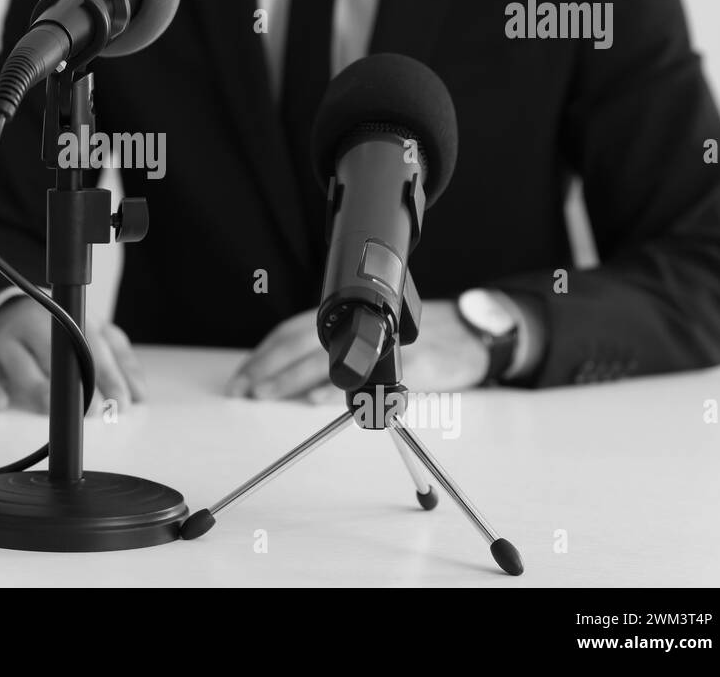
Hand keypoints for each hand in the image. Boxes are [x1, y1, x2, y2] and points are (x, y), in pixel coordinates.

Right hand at [0, 297, 146, 412]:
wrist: (11, 310)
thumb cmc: (60, 329)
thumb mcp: (96, 335)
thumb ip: (120, 361)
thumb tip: (139, 393)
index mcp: (70, 319)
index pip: (93, 347)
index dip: (109, 376)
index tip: (122, 401)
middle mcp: (38, 326)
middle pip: (56, 352)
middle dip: (76, 383)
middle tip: (94, 410)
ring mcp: (11, 342)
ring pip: (21, 363)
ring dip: (37, 387)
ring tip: (51, 408)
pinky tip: (0, 403)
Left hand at [227, 301, 488, 401]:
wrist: (477, 332)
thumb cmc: (425, 336)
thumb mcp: (375, 337)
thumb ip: (337, 351)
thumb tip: (295, 383)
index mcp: (350, 320)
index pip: (294, 332)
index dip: (265, 353)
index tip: (243, 375)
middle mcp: (365, 327)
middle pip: (302, 345)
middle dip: (267, 369)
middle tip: (242, 389)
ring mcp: (390, 346)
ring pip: (326, 359)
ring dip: (291, 380)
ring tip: (265, 394)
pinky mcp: (416, 364)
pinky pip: (375, 379)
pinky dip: (340, 390)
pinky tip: (315, 399)